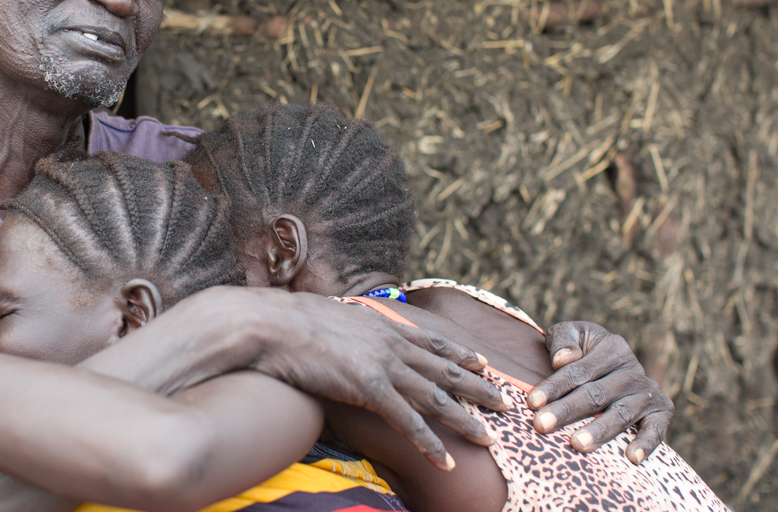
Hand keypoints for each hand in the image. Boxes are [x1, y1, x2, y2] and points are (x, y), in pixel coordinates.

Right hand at [253, 292, 507, 469]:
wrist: (271, 324)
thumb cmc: (289, 321)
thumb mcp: (330, 316)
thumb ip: (348, 326)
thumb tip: (348, 329)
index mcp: (382, 326)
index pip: (431, 341)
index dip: (459, 353)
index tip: (482, 362)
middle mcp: (390, 343)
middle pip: (445, 370)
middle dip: (479, 387)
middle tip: (506, 402)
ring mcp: (383, 366)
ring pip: (437, 397)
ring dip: (466, 420)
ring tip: (490, 438)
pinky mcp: (369, 388)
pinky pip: (408, 422)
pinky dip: (430, 443)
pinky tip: (446, 461)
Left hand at [528, 321, 673, 462]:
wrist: (613, 361)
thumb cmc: (582, 350)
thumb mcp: (571, 333)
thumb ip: (563, 340)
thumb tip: (563, 359)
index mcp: (611, 348)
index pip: (578, 371)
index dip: (554, 387)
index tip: (532, 402)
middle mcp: (632, 370)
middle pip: (595, 394)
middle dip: (567, 411)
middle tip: (542, 425)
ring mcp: (647, 392)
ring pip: (621, 414)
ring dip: (599, 430)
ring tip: (577, 444)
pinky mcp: (662, 411)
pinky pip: (657, 429)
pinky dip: (647, 443)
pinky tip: (632, 458)